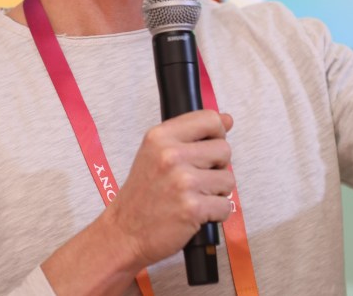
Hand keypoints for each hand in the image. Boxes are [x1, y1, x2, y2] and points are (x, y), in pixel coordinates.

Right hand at [104, 110, 234, 268]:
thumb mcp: (155, 152)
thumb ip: (190, 134)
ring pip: (228, 179)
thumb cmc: (142, 194)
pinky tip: (196, 214)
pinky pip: (226, 206)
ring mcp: (182, 182)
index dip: (217, 134)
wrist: (124, 232)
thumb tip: (227, 119)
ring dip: (217, 192)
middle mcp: (170, 155)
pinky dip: (216, 214)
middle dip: (217, 167)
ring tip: (194, 196)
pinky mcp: (192, 208)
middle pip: (224, 150)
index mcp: (160, 136)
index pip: (210, 119)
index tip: (209, 147)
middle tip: (196, 179)